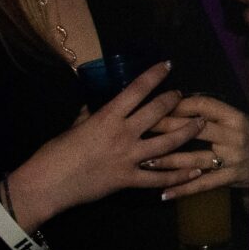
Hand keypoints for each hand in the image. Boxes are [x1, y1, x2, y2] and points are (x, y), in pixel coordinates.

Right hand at [1, 60, 200, 228]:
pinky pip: (159, 178)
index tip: (168, 66)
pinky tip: (196, 171)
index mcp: (107, 117)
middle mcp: (123, 134)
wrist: (48, 183)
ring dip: (187, 132)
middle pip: (157, 112)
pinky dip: (179, 176)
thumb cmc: (55, 153)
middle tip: (183, 96)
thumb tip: (94, 106)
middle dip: (174, 101)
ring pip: (167, 143)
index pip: (136, 90)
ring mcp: (129, 157)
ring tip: (201, 124)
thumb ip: (88, 116)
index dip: (154, 76)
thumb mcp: (73, 127)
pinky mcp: (129, 179)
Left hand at [146, 94, 248, 199]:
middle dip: (163, 128)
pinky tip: (164, 194)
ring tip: (144, 161)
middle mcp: (234, 136)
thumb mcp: (237, 121)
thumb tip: (177, 102)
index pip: (202, 106)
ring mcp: (233, 159)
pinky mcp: (231, 178)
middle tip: (140, 128)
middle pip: (193, 129)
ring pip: (193, 158)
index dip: (178, 105)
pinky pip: (202, 184)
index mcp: (235, 117)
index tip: (156, 105)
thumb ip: (213, 114)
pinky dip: (182, 189)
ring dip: (167, 161)